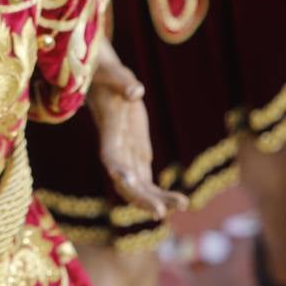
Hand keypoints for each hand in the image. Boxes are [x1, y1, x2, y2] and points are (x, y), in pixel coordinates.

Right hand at [86, 36, 188, 218]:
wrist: (101, 81)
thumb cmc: (106, 74)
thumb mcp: (114, 74)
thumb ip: (124, 83)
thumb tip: (137, 92)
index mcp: (109, 132)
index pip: (111, 158)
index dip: (119, 172)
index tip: (130, 184)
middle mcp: (116, 150)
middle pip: (125, 182)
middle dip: (141, 198)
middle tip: (162, 212)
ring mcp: (127, 156)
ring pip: (139, 187)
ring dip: (157, 200)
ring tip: (183, 204)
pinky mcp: (137, 155)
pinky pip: (147, 181)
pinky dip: (160, 193)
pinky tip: (179, 202)